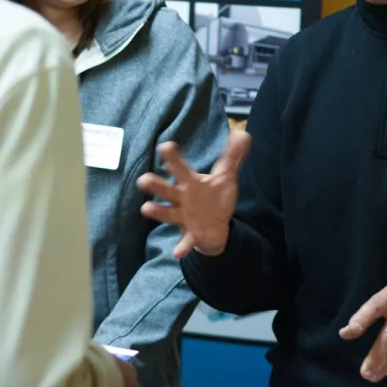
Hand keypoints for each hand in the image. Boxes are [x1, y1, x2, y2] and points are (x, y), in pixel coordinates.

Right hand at [136, 131, 250, 257]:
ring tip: (147, 209)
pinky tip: (178, 253)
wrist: (215, 228)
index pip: (178, 167)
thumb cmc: (215, 198)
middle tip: (143, 180)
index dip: (172, 157)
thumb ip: (232, 157)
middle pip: (165, 189)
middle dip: (154, 184)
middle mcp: (182, 198)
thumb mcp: (225, 177)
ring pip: (167, 213)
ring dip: (157, 211)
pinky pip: (184, 242)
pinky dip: (182, 247)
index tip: (166, 146)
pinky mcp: (191, 235)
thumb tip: (243, 133)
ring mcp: (183, 217)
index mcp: (189, 183)